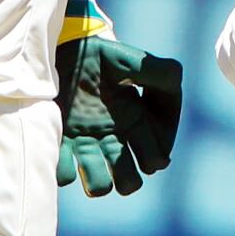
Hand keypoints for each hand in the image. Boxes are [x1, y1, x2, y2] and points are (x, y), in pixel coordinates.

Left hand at [56, 0, 182, 196]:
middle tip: (118, 159)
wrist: (66, 48)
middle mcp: (113, 141)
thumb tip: (174, 91)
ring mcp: (85, 145)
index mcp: (137, 125)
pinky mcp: (60, 143)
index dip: (154, 159)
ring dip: (97, 180)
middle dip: (127, 180)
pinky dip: (65, 169)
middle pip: (128, 183)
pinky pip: (64, 173)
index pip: (154, 160)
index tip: (149, 151)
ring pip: (98, 186)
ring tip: (89, 153)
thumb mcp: (136, 61)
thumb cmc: (104, 57)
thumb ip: (160, 73)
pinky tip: (66, 146)